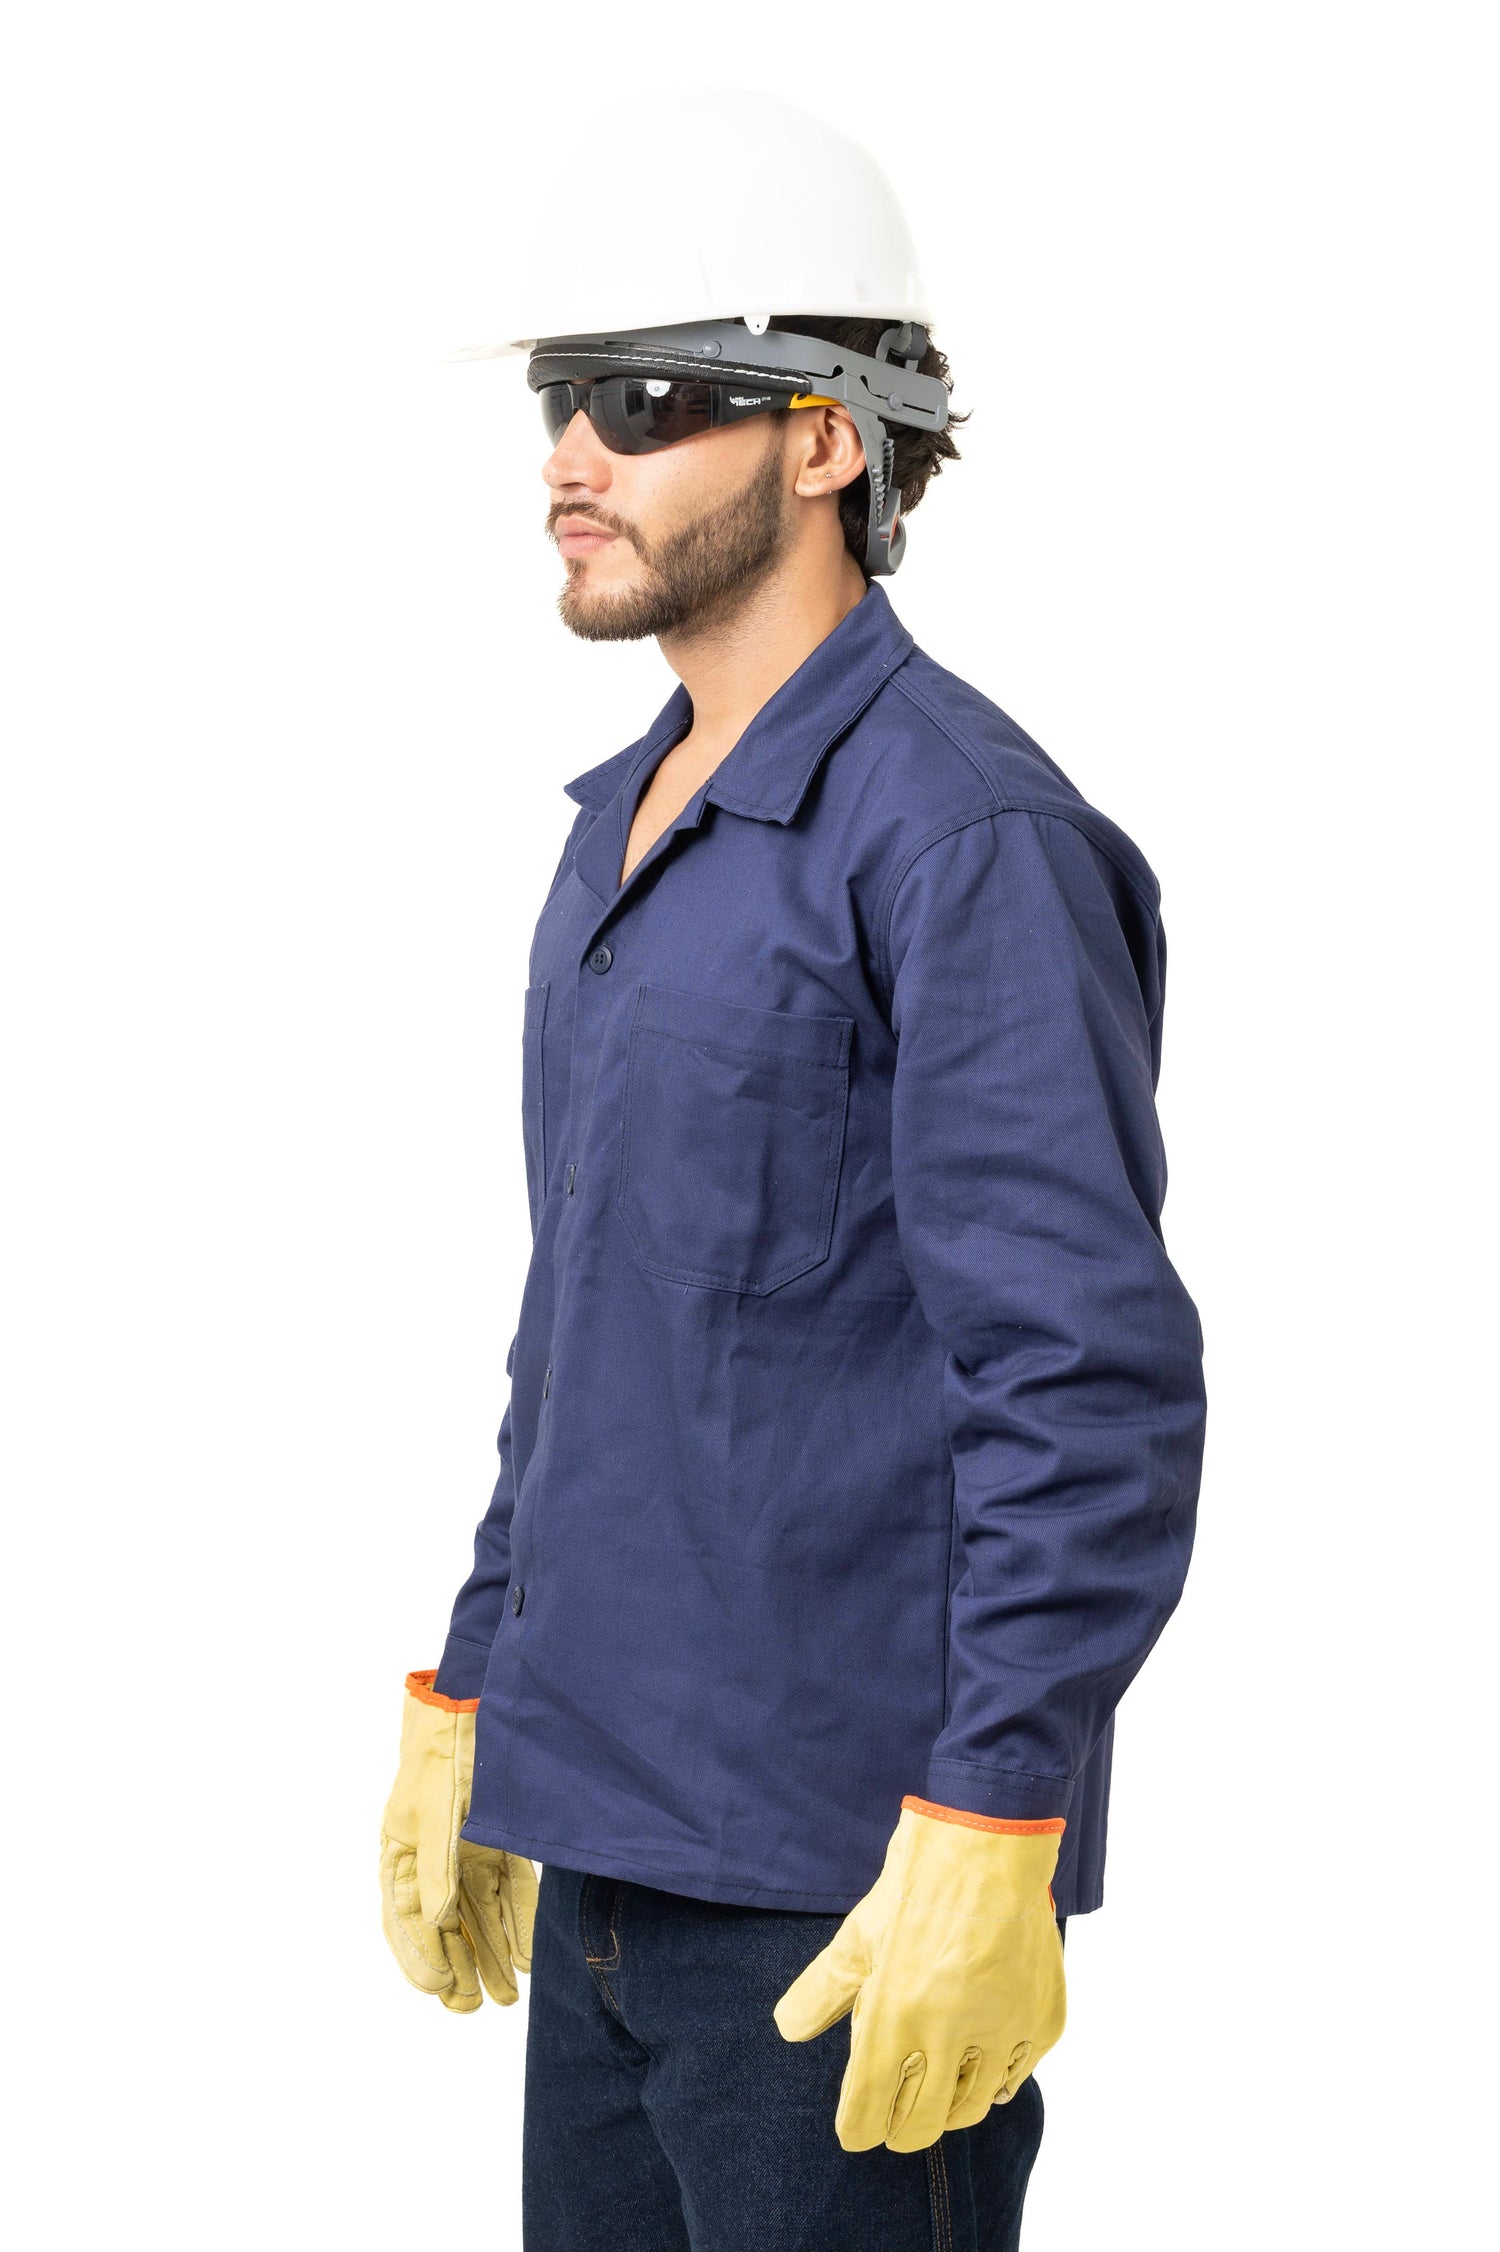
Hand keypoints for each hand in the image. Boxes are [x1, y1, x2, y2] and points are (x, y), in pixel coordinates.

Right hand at [379, 1669, 537, 2010]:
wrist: (471, 1706)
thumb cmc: (441, 1753)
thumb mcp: (436, 1808)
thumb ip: (438, 1864)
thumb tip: (438, 1919)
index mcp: (400, 1852)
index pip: (406, 1917)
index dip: (421, 1956)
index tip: (440, 1989)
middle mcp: (430, 1860)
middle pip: (443, 1926)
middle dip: (458, 1968)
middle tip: (471, 2009)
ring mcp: (463, 1853)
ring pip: (477, 1917)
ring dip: (490, 1956)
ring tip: (505, 1998)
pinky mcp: (493, 1844)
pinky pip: (506, 1892)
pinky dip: (516, 1924)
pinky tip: (528, 1956)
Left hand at [773, 1796, 1065, 2150]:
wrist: (992, 1844)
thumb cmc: (917, 1886)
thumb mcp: (858, 1935)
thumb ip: (821, 1991)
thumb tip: (787, 2030)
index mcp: (894, 2016)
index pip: (869, 2112)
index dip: (858, 2129)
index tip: (856, 2131)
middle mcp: (950, 2034)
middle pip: (922, 2127)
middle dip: (901, 2133)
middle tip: (894, 2126)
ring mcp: (1004, 2030)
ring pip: (973, 2108)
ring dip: (948, 2107)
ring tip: (937, 2089)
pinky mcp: (1043, 2021)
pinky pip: (1017, 2076)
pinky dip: (997, 2078)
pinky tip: (983, 2061)